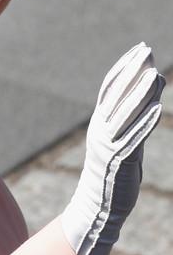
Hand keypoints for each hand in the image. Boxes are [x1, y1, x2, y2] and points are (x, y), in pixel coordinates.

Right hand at [61, 42, 164, 254]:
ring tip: (155, 74)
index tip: (139, 49)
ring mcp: (109, 144)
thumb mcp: (121, 139)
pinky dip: (145, 122)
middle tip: (147, 51)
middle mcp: (101, 128)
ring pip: (125, 114)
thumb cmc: (114, 170)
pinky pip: (133, 138)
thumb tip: (153, 85)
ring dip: (140, 93)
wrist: (97, 205)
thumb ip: (134, 116)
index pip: (110, 86)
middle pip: (117, 95)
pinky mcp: (119, 161)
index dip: (124, 66)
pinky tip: (157, 108)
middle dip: (133, 72)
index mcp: (99, 120)